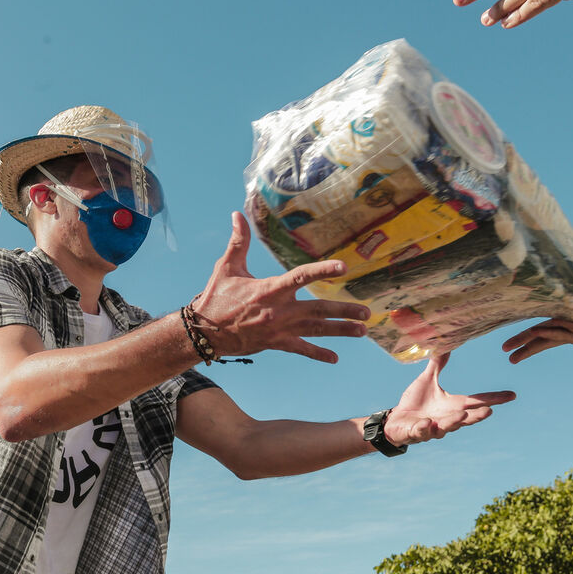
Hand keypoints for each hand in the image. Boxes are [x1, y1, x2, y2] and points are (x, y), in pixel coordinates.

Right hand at [191, 212, 370, 363]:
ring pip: (316, 330)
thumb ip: (239, 241)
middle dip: (344, 311)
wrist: (206, 332)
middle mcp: (279, 311)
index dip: (323, 270)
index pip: (301, 276)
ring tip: (362, 331)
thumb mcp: (227, 267)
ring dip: (341, 331)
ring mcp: (280, 330)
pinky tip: (334, 358)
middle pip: (318, 310)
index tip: (343, 267)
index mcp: (270, 289)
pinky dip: (318, 353)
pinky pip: (301, 349)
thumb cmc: (216, 297)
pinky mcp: (276, 344)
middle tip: (366, 311)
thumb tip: (237, 214)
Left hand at [384, 354, 515, 445]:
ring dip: (454, 422)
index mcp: (452, 406)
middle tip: (490, 410)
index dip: (494, 398)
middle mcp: (446, 419)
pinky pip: (422, 432)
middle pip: (466, 418)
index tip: (511, 395)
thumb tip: (446, 346)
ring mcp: (433, 428)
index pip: (476, 402)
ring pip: (446, 427)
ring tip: (462, 416)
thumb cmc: (415, 402)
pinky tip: (426, 423)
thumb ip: (437, 365)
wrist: (396, 421)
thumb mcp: (427, 381)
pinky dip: (424, 429)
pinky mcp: (417, 433)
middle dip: (477, 416)